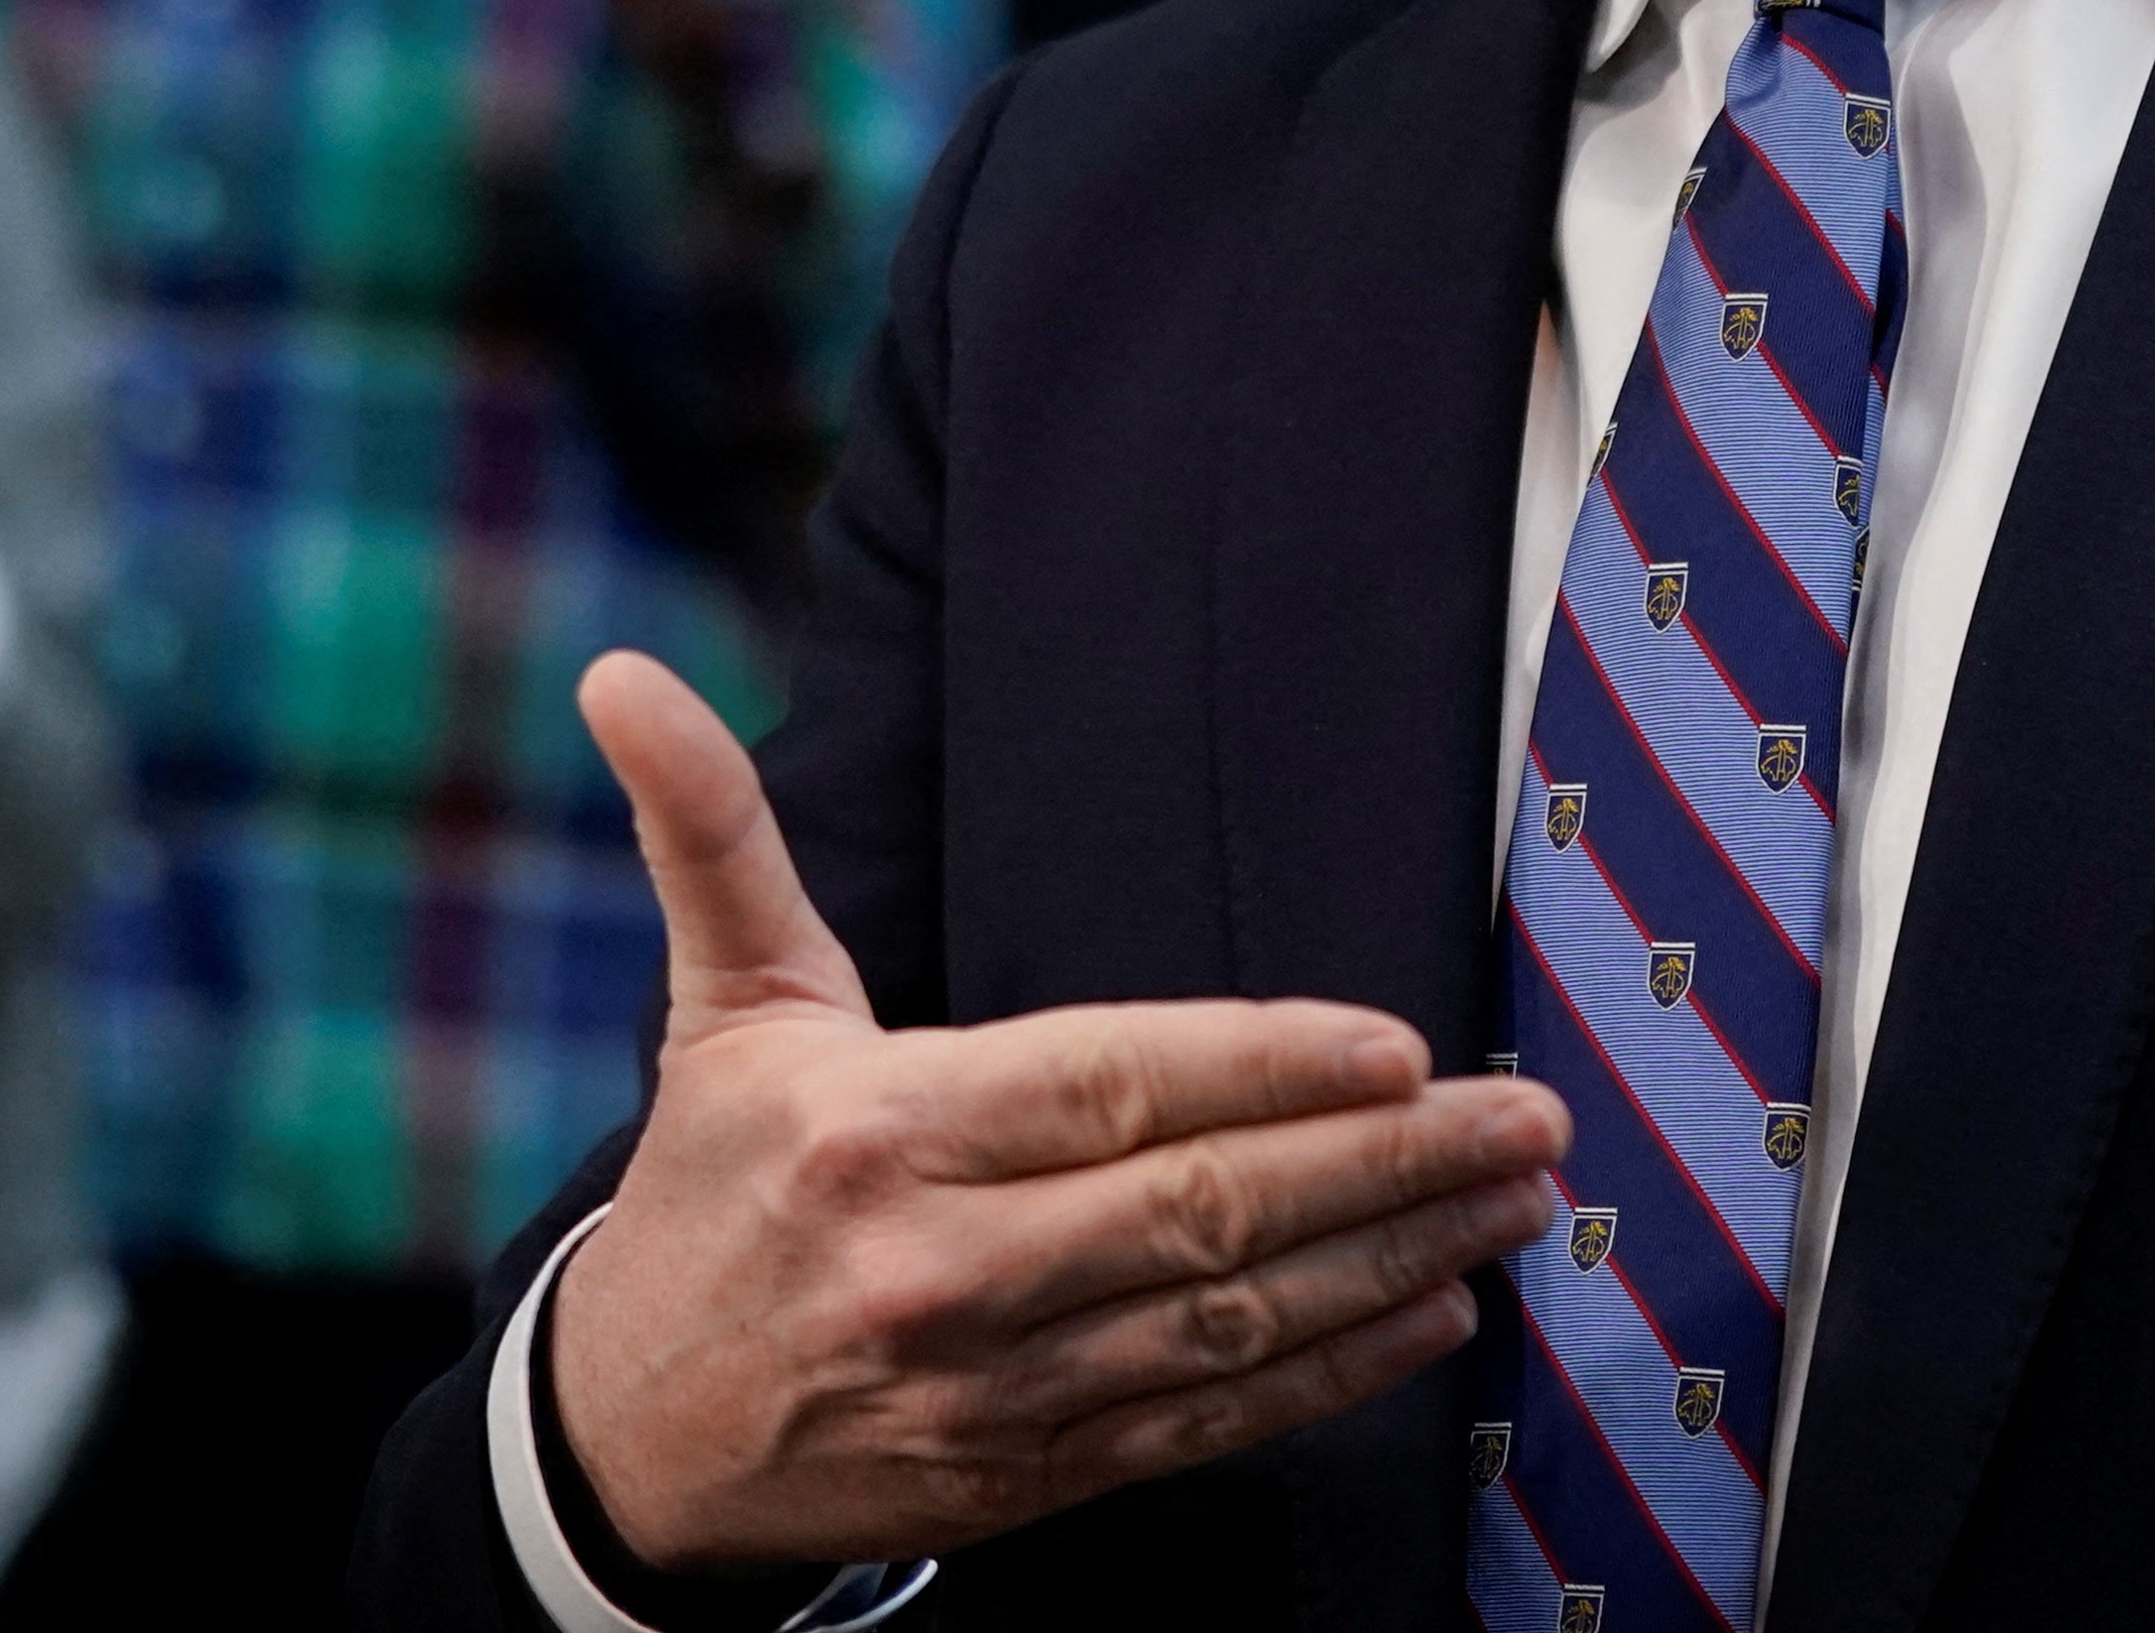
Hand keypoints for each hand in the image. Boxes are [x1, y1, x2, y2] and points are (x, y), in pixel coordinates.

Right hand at [546, 655, 1567, 1572]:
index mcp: (878, 1132)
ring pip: (1231, 1322)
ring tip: (1518, 1203)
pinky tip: (1431, 1313)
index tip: (1397, 1046)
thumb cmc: (707, 1192)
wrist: (631, 1439)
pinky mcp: (1033, 1474)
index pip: (1107, 1085)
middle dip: (1388, 1162)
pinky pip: (1211, 1422)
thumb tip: (627, 679)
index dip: (1262, 1067)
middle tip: (1527, 1117)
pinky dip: (1334, 1371)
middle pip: (1201, 1208)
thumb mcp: (720, 1002)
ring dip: (1396, 1262)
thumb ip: (708, 833)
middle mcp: (944, 1268)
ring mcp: (997, 1387)